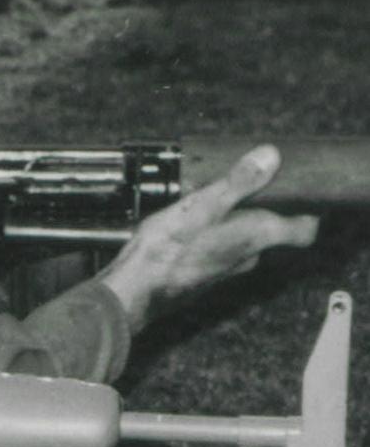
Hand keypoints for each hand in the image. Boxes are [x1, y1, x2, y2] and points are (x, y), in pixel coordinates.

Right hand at [96, 144, 319, 330]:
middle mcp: (249, 255)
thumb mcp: (203, 205)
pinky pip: (222, 249)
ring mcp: (228, 268)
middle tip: (250, 186)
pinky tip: (192, 225)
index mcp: (257, 235)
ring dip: (237, 221)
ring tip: (214, 201)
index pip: (304, 230)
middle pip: (273, 232)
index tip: (300, 194)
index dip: (308, 212)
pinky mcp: (206, 273)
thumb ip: (239, 181)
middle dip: (265, 208)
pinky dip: (216, 235)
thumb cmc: (168, 251)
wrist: (137, 289)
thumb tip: (269, 157)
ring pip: (246, 240)